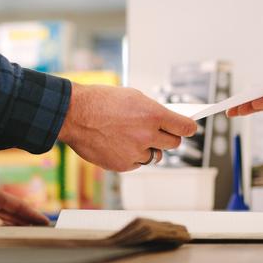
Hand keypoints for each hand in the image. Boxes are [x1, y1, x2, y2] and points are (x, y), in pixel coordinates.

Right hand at [58, 84, 196, 172]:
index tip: (189, 128)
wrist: (74, 114)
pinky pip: (137, 163)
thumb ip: (152, 111)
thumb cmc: (101, 101)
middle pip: (174, 144)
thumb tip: (166, 122)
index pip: (185, 127)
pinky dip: (132, 156)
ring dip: (150, 149)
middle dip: (169, 138)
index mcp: (153, 115)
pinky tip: (120, 145)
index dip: (189, 127)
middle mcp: (147, 135)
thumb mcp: (132, 97)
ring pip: (155, 156)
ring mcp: (135, 152)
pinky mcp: (123, 165)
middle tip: (161, 133)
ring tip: (135, 138)